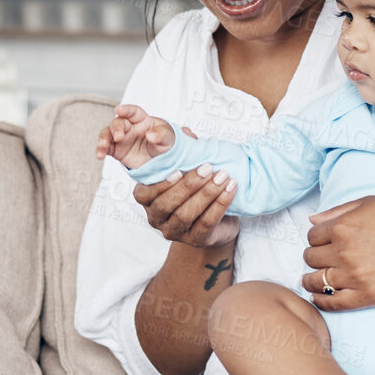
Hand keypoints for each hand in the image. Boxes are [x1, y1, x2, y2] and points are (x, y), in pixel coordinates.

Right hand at [96, 104, 175, 168]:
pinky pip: (105, 148)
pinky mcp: (116, 149)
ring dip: (103, 139)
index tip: (119, 109)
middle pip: (118, 123)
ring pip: (107, 134)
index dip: (126, 110)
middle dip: (116, 128)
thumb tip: (151, 135)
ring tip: (103, 146)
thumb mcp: (168, 137)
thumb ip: (160, 134)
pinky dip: (101, 150)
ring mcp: (120, 138)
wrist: (161, 159)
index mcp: (141, 119)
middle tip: (119, 136)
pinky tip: (100, 155)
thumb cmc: (164, 142)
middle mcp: (129, 127)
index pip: (133, 112)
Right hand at [131, 127, 237, 247]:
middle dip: (189, 185)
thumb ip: (183, 152)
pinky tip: (230, 190)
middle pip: (167, 204)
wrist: (217, 219)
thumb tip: (186, 133)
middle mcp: (157, 218)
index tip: (179, 168)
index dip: (161, 183)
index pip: (144, 194)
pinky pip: (207, 224)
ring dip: (207, 194)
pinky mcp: (196, 240)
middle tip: (208, 168)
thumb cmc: (196, 189)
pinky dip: (220, 205)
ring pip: (186, 215)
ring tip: (223, 177)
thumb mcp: (187, 168)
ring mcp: (175, 232)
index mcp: (148, 199)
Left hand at [301, 196, 374, 311]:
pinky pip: (331, 302)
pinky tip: (321, 296)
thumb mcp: (371, 203)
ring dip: (313, 280)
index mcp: (343, 226)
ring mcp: (355, 276)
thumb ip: (338, 211)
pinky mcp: (367, 296)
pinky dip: (321, 300)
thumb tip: (312, 220)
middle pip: (310, 259)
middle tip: (324, 260)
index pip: (312, 237)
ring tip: (316, 280)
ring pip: (315, 281)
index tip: (325, 244)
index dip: (318, 240)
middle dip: (316, 258)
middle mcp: (345, 251)